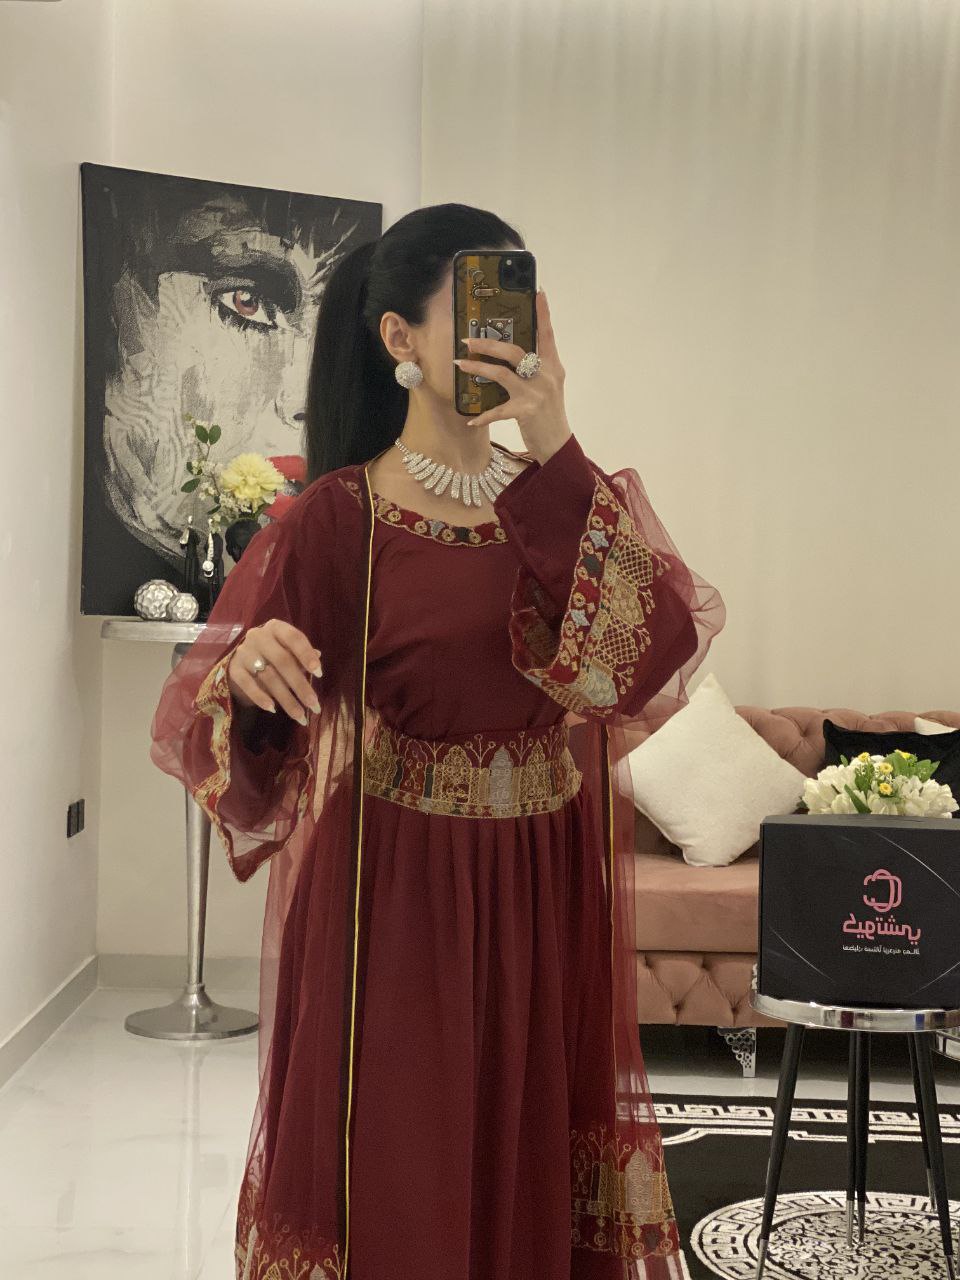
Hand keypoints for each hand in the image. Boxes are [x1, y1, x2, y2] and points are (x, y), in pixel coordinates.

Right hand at [226, 619, 322, 724]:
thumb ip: (300, 654)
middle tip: (314, 705)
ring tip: (300, 716)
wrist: (240, 658)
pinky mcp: (233, 669)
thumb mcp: (286, 649)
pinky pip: (248, 685)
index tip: (319, 673)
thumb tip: (318, 656)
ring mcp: (244, 652)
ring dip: (286, 699)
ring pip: (268, 677)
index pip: (294, 638)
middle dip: (300, 686)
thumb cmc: (272, 652)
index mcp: (276, 628)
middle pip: (283, 661)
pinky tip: (273, 709)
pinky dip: (260, 697)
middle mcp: (258, 636)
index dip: (307, 655)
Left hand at [452, 288, 571, 463]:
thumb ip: (534, 367)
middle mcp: (546, 375)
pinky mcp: (526, 411)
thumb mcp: (548, 385)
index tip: (537, 291)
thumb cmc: (549, 413)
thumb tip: (510, 352)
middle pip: (515, 351)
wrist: (558, 444)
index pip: (547, 334)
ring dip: (478, 367)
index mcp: (552, 365)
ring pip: (502, 373)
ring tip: (459, 363)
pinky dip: (483, 415)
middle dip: (489, 344)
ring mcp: (536, 393)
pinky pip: (498, 410)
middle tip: (468, 339)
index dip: (542, 312)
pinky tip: (471, 419)